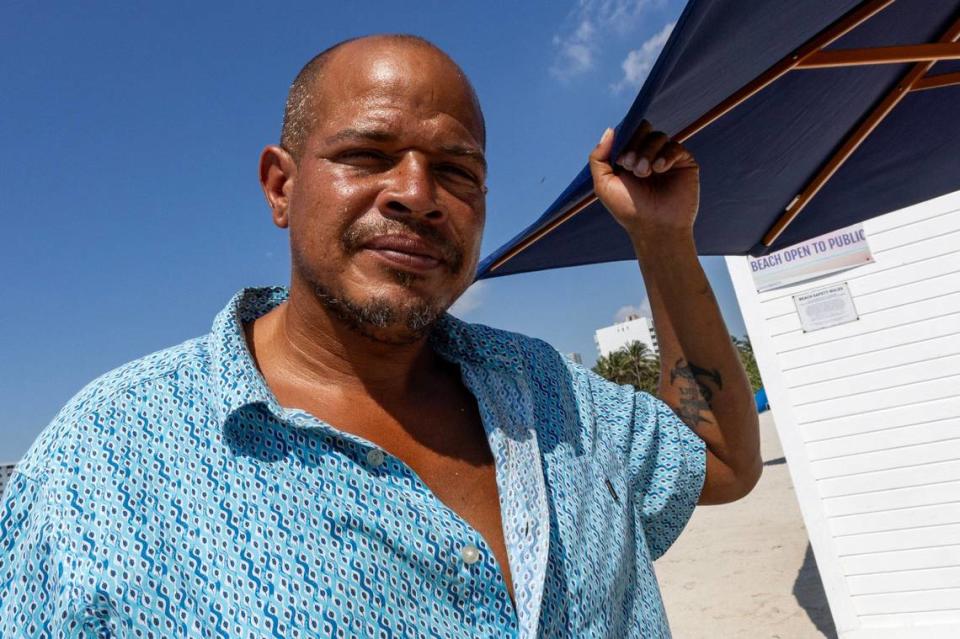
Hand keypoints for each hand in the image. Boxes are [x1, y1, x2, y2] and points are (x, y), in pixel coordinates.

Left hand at [588, 121, 699, 241]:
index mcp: (629, 157)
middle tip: (633, 167)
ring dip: (648, 153)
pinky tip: (660, 169)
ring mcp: (666, 158)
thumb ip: (598, 157)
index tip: (621, 162)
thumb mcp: (603, 184)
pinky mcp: (683, 163)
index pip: (628, 133)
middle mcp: (648, 155)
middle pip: (644, 129)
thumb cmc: (628, 210)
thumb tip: (610, 130)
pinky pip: (675, 146)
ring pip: (659, 137)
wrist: (655, 228)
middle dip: (636, 145)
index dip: (624, 141)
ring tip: (645, 173)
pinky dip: (666, 155)